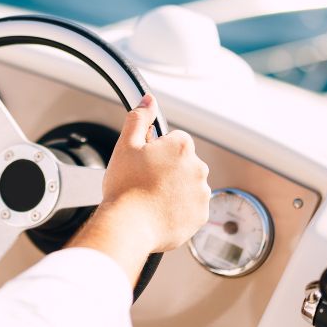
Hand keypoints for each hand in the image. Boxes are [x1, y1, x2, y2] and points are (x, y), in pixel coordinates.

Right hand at [68, 94, 209, 282]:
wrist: (129, 226)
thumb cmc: (125, 187)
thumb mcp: (125, 145)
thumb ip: (139, 118)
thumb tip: (148, 100)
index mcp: (181, 146)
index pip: (174, 140)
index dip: (156, 150)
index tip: (144, 163)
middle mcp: (198, 167)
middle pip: (183, 162)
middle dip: (168, 168)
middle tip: (145, 181)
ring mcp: (202, 193)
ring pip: (188, 184)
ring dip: (174, 188)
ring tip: (151, 198)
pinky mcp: (201, 215)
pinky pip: (191, 206)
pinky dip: (179, 208)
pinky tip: (160, 211)